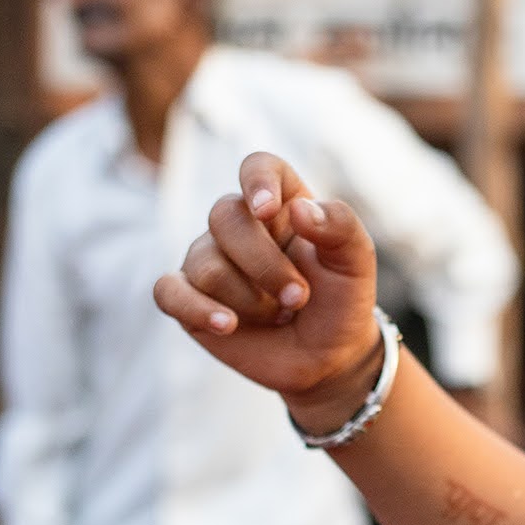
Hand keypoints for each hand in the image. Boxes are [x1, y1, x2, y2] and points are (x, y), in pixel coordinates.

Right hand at [153, 153, 383, 433]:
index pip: (258, 167)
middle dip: (264, 263)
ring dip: (248, 298)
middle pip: (226, 217)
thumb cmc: (340, 300)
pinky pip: (168, 292)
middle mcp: (240, 226)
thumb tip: (299, 209)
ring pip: (205, 262)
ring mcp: (209, 260)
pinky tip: (227, 325)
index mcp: (282, 204)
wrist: (328, 357)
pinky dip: (196, 308)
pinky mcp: (188, 298)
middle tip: (299, 298)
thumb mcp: (356, 262)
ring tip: (278, 316)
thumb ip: (339, 226)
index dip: (257, 181)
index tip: (268, 210)